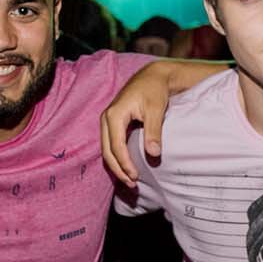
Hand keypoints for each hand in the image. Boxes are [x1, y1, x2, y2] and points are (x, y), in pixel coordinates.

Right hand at [101, 63, 174, 186]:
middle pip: (107, 151)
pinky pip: (111, 145)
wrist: (152, 77)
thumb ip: (153, 131)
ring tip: (130, 180)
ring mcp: (108, 121)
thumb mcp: (156, 109)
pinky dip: (117, 157)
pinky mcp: (113, 124)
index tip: (136, 177)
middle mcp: (106, 118)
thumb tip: (153, 154)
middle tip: (132, 184)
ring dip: (117, 166)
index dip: (125, 164)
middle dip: (118, 169)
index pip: (116, 146)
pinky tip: (127, 167)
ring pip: (107, 149)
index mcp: (114, 115)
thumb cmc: (154, 90)